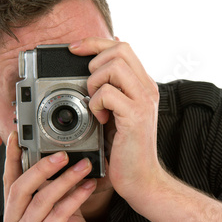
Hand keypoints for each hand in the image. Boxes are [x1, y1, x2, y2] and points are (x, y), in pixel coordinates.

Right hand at [0, 132, 96, 221]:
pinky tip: (89, 185)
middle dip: (42, 166)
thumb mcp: (58, 212)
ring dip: (65, 179)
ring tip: (83, 165)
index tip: (18, 136)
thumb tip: (63, 162)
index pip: (9, 182)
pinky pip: (58, 213)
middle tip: (62, 153)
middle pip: (20, 188)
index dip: (12, 158)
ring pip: (41, 199)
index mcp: (12, 218)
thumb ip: (54, 192)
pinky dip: (76, 196)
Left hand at [69, 38, 163, 201]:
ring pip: (114, 67)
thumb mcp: (118, 112)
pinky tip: (100, 119)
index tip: (75, 49)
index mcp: (143, 85)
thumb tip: (99, 65)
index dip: (95, 43)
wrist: (140, 178)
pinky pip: (108, 93)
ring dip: (94, 83)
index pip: (122, 47)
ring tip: (95, 104)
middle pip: (120, 50)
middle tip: (90, 86)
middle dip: (95, 62)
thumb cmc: (126, 148)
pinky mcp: (136, 115)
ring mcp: (143, 101)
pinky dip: (96, 104)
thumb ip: (112, 89)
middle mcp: (147, 89)